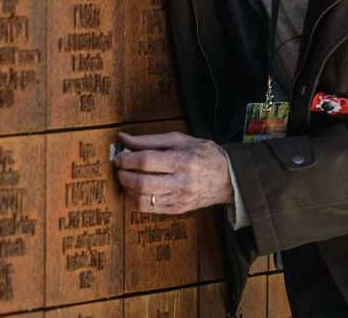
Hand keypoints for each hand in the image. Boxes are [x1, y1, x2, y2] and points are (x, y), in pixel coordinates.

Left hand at [113, 130, 233, 214]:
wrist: (227, 177)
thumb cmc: (203, 154)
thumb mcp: (180, 140)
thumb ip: (150, 140)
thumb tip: (124, 139)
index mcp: (183, 160)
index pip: (147, 160)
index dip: (128, 159)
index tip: (120, 157)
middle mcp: (182, 181)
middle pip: (143, 183)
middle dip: (124, 176)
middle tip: (120, 169)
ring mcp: (180, 198)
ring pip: (144, 200)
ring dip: (128, 190)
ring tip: (126, 180)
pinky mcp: (178, 209)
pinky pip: (150, 210)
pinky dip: (136, 200)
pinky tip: (136, 191)